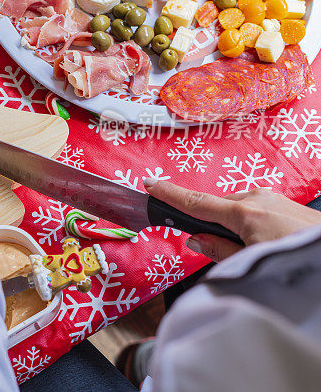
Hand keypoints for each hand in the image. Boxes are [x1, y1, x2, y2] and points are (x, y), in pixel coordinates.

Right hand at [145, 179, 320, 261]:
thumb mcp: (250, 263)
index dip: (169, 194)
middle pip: (217, 208)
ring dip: (233, 226)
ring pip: (237, 209)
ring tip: (251, 251)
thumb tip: (196, 240)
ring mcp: (274, 199)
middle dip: (210, 224)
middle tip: (216, 247)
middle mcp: (257, 199)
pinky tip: (265, 243)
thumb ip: (219, 251)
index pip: (195, 202)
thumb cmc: (295, 259)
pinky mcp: (286, 204)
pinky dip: (250, 224)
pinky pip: (256, 209)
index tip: (150, 184)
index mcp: (244, 213)